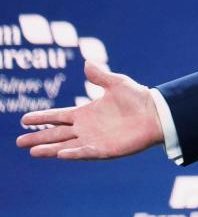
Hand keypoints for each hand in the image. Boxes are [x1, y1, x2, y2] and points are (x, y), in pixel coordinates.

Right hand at [15, 60, 163, 159]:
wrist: (157, 114)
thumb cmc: (139, 98)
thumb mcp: (117, 83)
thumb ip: (100, 76)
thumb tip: (87, 63)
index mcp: (86, 113)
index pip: (58, 116)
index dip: (42, 118)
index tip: (24, 119)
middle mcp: (87, 128)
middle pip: (57, 134)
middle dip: (38, 137)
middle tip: (19, 142)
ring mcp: (94, 140)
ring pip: (66, 145)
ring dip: (49, 148)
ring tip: (32, 151)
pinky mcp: (105, 149)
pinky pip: (85, 152)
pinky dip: (73, 153)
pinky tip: (60, 153)